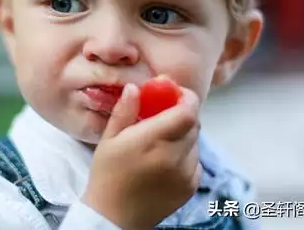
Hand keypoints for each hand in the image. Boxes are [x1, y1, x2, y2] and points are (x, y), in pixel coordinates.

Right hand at [82, 83, 201, 229]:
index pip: (187, 112)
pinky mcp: (190, 187)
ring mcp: (185, 174)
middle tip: (163, 113)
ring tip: (160, 142)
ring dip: (183, 134)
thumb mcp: (109, 139)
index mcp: (152, 141)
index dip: (185, 98)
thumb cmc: (107, 174)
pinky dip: (186, 154)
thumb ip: (125, 111)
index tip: (172, 93)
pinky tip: (165, 160)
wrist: (114, 217)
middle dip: (181, 113)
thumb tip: (135, 87)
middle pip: (193, 123)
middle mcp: (174, 157)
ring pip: (195, 142)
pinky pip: (195, 160)